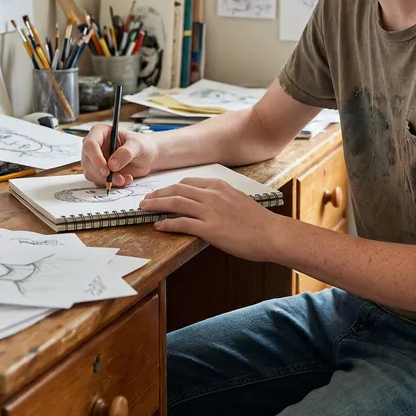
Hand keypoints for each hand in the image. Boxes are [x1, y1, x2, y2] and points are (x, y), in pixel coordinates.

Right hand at [82, 125, 158, 186]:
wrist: (147, 157)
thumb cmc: (142, 145)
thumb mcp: (138, 145)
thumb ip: (126, 152)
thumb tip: (112, 164)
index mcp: (101, 132)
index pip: (90, 143)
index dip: (95, 157)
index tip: (106, 169)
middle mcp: (95, 146)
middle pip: (87, 161)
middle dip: (102, 173)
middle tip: (117, 178)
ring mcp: (96, 160)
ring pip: (91, 173)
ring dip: (107, 180)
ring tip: (124, 179)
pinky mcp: (99, 172)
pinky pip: (99, 181)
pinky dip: (111, 184)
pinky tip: (124, 180)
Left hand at [139, 178, 283, 261]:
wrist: (271, 233)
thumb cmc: (258, 221)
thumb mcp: (238, 200)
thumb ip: (221, 199)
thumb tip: (207, 204)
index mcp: (219, 186)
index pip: (187, 182)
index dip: (170, 187)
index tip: (161, 192)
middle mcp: (212, 195)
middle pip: (177, 190)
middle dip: (157, 194)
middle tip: (145, 199)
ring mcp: (210, 211)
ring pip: (175, 203)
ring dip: (156, 205)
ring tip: (144, 209)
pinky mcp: (210, 229)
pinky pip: (182, 223)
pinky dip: (167, 223)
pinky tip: (158, 226)